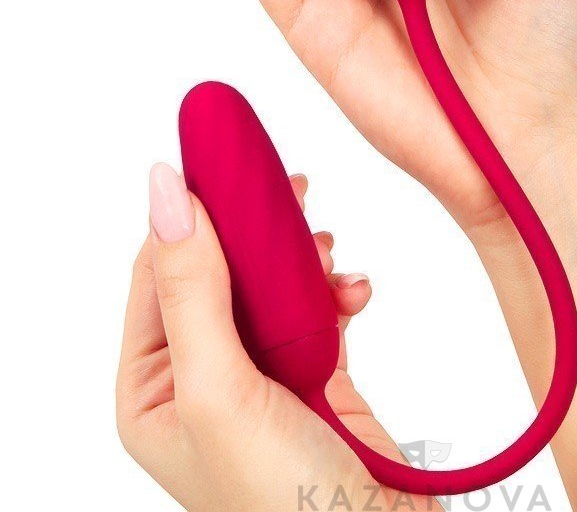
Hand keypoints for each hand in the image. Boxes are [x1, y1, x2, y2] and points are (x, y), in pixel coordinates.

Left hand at [117, 164, 436, 510]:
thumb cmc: (283, 501)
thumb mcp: (219, 388)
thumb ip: (192, 288)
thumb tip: (166, 194)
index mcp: (153, 387)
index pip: (159, 274)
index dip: (189, 216)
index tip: (222, 165)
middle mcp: (201, 379)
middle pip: (221, 272)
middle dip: (254, 231)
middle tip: (287, 187)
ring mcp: (259, 376)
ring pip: (272, 286)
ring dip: (302, 259)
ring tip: (326, 246)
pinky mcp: (315, 375)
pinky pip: (319, 310)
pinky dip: (338, 291)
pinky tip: (356, 291)